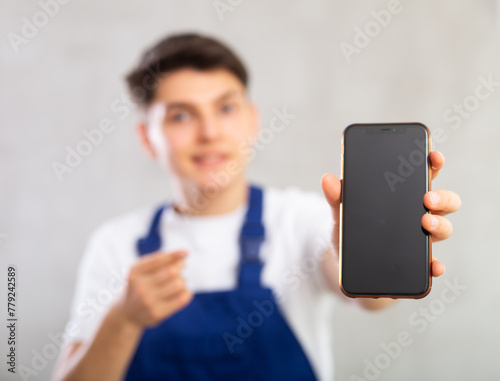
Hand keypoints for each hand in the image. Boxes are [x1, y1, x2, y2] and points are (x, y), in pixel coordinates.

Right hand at [115, 250, 192, 327]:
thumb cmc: (140, 286)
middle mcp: (140, 286)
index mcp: (134, 272)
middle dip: (180, 265)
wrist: (127, 314)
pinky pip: (181, 299)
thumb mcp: (142, 270)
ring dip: (183, 280)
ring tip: (179, 281)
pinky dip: (187, 292)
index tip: (186, 252)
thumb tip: (184, 253)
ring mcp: (148, 301)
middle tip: (182, 265)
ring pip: (178, 284)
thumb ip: (159, 260)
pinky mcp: (157, 313)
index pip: (158, 260)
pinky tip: (183, 291)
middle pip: (171, 271)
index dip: (174, 255)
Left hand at [321, 150, 460, 277]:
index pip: (424, 174)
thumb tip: (327, 179)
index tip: (433, 156)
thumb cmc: (347, 230)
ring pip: (443, 228)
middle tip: (428, 198)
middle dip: (442, 197)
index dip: (433, 163)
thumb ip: (336, 196)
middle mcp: (417, 215)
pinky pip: (432, 264)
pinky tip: (433, 266)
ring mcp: (419, 239)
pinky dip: (436, 265)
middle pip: (444, 201)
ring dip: (440, 225)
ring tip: (426, 224)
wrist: (342, 262)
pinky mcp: (415, 263)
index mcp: (402, 196)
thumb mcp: (340, 211)